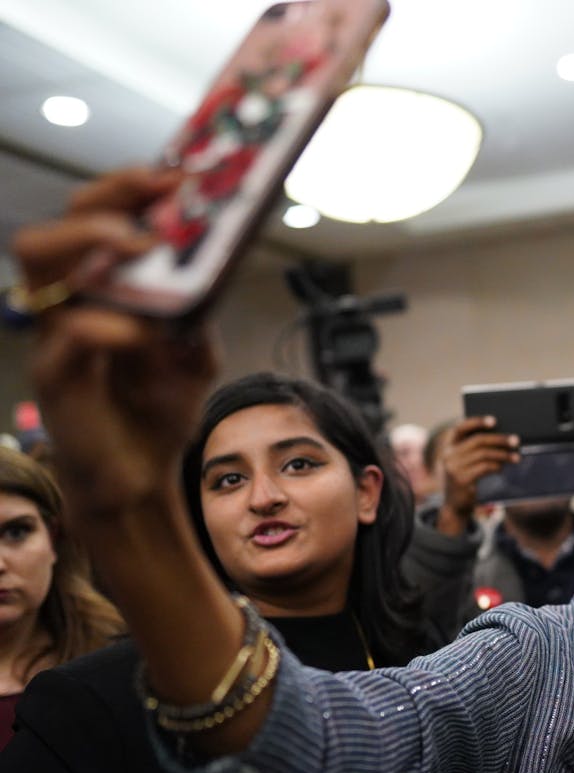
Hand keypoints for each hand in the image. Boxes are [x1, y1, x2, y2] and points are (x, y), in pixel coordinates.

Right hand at [21, 168, 216, 517]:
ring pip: (38, 261)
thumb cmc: (158, 406)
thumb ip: (200, 315)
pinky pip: (67, 336)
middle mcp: (69, 300)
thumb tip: (213, 270)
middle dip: (106, 198)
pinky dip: (107, 326)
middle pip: (60, 221)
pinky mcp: (55, 377)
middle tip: (156, 199)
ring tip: (138, 244)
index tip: (177, 174)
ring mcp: (56, 334)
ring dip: (89, 241)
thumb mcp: (196, 354)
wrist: (141, 475)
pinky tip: (143, 333)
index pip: (98, 214)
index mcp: (101, 286)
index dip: (130, 186)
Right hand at [435, 416, 519, 535]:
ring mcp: (453, 468)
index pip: (460, 428)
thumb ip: (475, 451)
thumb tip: (502, 439)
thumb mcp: (465, 464)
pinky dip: (496, 466)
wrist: (455, 507)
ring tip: (516, 457)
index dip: (477, 422)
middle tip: (515, 441)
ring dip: (503, 455)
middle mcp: (448, 455)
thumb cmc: (465, 481)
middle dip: (499, 439)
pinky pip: (484, 467)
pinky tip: (503, 467)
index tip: (494, 420)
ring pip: (483, 454)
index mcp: (449, 447)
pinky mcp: (461, 480)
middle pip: (478, 440)